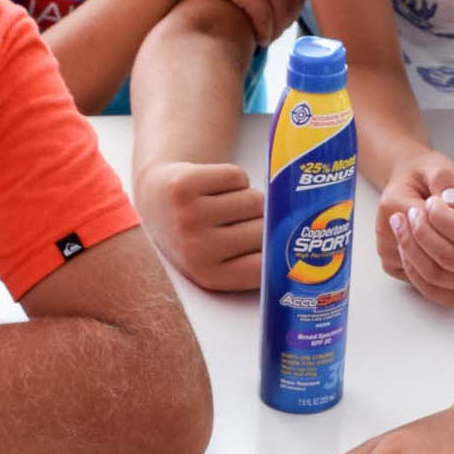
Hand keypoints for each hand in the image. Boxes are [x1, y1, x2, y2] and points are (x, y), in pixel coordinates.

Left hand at [135, 159, 264, 292]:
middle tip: (239, 223)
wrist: (157, 200)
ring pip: (255, 201)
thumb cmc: (198, 234)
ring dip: (248, 199)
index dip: (276, 252)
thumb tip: (296, 250)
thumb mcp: (219, 262)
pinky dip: (233, 179)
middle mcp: (196, 249)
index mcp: (210, 276)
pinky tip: (214, 188)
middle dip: (261, 222)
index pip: (264, 267)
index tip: (277, 244)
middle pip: (263, 230)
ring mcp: (187, 216)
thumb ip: (251, 265)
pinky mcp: (184, 184)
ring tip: (226, 205)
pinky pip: (238, 176)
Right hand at [374, 151, 453, 285]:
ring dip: (445, 259)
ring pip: (425, 268)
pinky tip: (449, 251)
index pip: (431, 228)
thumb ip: (445, 181)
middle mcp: (384, 232)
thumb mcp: (438, 167)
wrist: (408, 183)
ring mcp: (386, 251)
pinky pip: (420, 276)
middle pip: (428, 252)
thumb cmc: (425, 175)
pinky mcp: (391, 264)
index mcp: (393, 205)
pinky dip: (435, 267)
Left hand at [380, 157, 453, 306]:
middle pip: (451, 258)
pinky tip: (405, 248)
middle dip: (421, 234)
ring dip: (411, 251)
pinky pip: (433, 292)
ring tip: (401, 227)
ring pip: (438, 276)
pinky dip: (413, 270)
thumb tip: (446, 206)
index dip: (439, 217)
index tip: (428, 201)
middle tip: (409, 214)